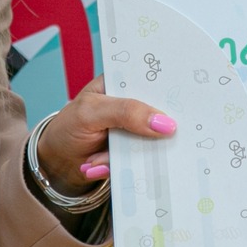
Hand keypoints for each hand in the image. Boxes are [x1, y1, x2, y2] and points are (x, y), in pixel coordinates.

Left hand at [38, 77, 176, 194]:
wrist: (57, 165)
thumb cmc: (68, 128)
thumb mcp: (91, 113)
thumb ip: (125, 112)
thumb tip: (165, 123)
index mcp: (122, 83)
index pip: (153, 79)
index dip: (171, 88)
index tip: (188, 100)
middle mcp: (133, 105)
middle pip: (162, 111)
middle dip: (162, 127)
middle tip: (145, 137)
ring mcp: (136, 130)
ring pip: (157, 139)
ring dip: (134, 153)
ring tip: (99, 157)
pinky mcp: (136, 152)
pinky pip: (146, 158)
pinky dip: (127, 166)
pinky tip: (100, 165)